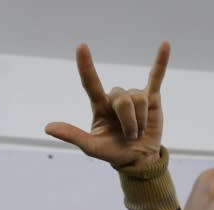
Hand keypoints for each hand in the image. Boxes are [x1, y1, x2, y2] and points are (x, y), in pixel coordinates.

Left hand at [45, 42, 169, 166]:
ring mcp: (134, 96)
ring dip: (140, 120)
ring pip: (139, 99)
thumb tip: (47, 127)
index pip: (91, 83)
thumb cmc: (113, 152)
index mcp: (99, 106)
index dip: (86, 66)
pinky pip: (156, 77)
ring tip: (139, 132)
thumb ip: (72, 135)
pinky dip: (161, 62)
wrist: (138, 159)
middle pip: (122, 99)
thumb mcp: (91, 147)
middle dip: (128, 121)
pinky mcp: (152, 97)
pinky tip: (165, 45)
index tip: (81, 47)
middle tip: (131, 136)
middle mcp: (115, 98)